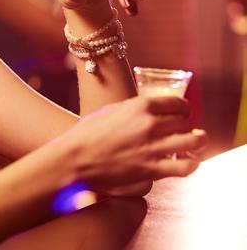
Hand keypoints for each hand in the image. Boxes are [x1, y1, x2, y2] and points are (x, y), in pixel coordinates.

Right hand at [59, 95, 206, 191]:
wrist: (75, 158)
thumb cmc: (87, 133)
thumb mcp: (111, 110)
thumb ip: (134, 108)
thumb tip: (150, 110)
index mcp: (140, 106)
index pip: (177, 103)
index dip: (184, 108)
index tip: (183, 112)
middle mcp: (150, 124)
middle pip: (185, 122)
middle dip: (186, 125)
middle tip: (183, 129)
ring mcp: (153, 148)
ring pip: (193, 141)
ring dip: (197, 141)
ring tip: (195, 142)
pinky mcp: (152, 169)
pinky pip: (186, 166)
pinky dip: (193, 163)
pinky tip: (189, 160)